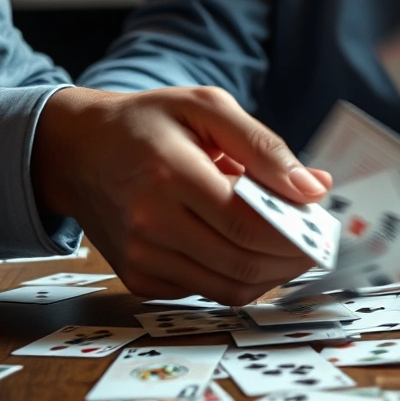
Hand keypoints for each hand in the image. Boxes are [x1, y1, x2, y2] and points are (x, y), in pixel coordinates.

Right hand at [32, 86, 332, 305]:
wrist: (77, 150)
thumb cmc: (147, 123)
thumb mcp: (206, 108)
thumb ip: (264, 147)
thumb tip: (314, 187)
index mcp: (170, 174)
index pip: (248, 225)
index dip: (295, 234)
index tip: (322, 227)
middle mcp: (150, 222)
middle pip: (243, 262)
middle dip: (293, 259)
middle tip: (316, 242)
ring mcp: (141, 256)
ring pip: (230, 288)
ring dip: (272, 274)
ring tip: (290, 248)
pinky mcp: (139, 278)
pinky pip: (206, 292)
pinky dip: (238, 278)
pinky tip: (246, 251)